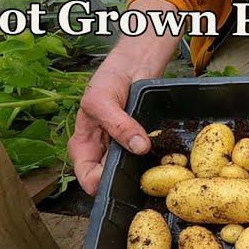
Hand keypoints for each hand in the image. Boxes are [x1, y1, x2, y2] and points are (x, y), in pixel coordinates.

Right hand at [68, 0, 180, 195]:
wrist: (137, 62)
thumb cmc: (109, 78)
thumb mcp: (103, 100)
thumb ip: (118, 125)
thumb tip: (139, 147)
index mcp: (82, 146)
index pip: (86, 178)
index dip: (100, 186)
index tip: (120, 183)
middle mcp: (100, 151)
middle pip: (109, 179)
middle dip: (124, 182)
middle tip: (146, 181)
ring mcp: (121, 148)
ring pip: (128, 172)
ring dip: (142, 173)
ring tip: (158, 171)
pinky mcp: (140, 142)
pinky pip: (145, 159)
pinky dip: (154, 161)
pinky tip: (166, 160)